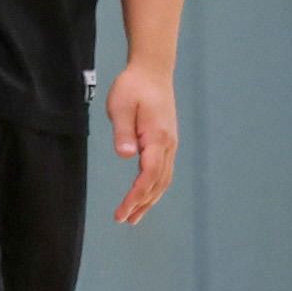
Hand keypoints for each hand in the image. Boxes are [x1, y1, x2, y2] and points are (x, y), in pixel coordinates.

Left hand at [105, 60, 178, 224]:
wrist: (153, 71)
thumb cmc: (134, 86)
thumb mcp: (121, 105)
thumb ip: (123, 131)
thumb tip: (126, 156)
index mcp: (157, 138)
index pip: (148, 175)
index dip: (136, 197)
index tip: (122, 212)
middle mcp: (168, 144)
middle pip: (158, 183)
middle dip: (142, 204)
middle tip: (124, 220)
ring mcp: (170, 144)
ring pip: (163, 180)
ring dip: (150, 200)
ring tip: (134, 217)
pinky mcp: (167, 142)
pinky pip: (164, 172)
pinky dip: (155, 188)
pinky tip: (146, 196)